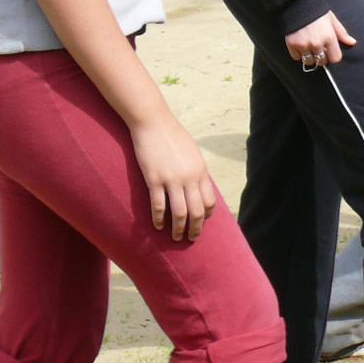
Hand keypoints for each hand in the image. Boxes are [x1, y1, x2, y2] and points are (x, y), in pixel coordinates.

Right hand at [130, 118, 218, 240]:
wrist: (154, 123)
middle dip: (195, 228)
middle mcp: (189, 177)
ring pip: (179, 213)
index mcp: (201, 171)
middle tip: (191, 239)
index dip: (207, 215)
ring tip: (175, 237)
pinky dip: (159, 219)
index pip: (209, 201)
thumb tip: (199, 187)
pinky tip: (158, 226)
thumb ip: (197, 171)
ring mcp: (171, 179)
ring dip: (178, 229)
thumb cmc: (173, 137)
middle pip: (196, 211)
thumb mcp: (192, 153)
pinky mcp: (154, 180)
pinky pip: (159, 206)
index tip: (201, 222)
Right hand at [285, 11, 356, 66]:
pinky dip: (299, 54)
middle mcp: (317, 43)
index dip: (333, 55)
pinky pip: (297, 58)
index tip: (329, 51)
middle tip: (319, 49)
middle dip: (322, 57)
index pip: (335, 58)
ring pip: (309, 61)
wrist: (298, 4)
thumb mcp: (333, 20)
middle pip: (322, 62)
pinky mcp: (291, 45)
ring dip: (310, 57)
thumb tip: (352, 43)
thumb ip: (342, 33)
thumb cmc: (318, 12)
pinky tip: (301, 46)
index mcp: (329, 37)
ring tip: (310, 48)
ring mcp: (303, 45)